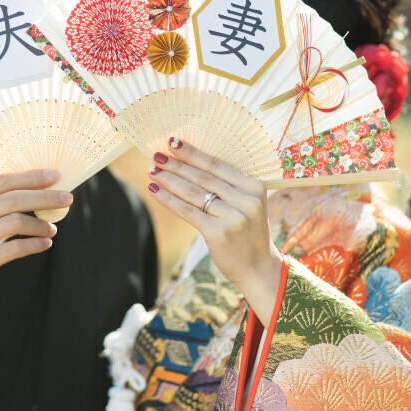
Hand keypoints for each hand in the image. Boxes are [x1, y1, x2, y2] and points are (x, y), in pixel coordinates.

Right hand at [0, 169, 70, 381]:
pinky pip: (15, 248)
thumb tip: (33, 188)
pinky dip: (35, 244)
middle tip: (66, 198)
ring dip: (40, 224)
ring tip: (52, 228)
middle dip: (44, 197)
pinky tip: (45, 243)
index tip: (53, 176)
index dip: (29, 177)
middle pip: (11, 199)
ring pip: (16, 222)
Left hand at [148, 138, 282, 326]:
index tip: (173, 143)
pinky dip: (169, 199)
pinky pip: (188, 211)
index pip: (217, 165)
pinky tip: (155, 190)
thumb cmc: (247, 231)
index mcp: (254, 186)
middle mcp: (246, 200)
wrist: (258, 267)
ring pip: (193, 193)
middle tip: (156, 155)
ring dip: (169, 180)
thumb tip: (188, 165)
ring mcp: (233, 217)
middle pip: (203, 177)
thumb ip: (227, 187)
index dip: (192, 153)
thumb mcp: (247, 204)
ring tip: (152, 171)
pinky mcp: (218, 233)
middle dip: (176, 165)